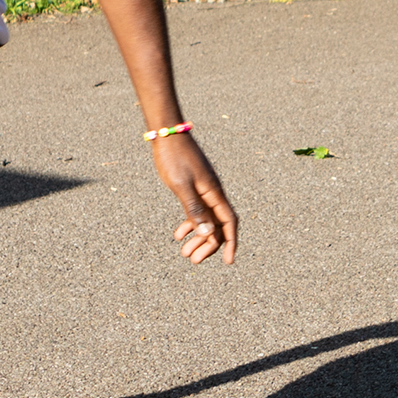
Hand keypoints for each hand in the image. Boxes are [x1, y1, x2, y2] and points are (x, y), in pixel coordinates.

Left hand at [154, 132, 238, 263]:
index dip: (230, 243)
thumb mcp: (182, 186)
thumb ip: (194, 210)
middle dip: (208, 245)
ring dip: (197, 237)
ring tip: (183, 252)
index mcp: (214, 193)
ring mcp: (204, 191)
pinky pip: (197, 212)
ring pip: (207, 220)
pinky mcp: (194, 188)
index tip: (229, 262)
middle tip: (193, 260)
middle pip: (218, 226)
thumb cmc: (174, 158)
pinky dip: (190, 224)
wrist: (167, 135)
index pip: (229, 223)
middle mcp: (213, 194)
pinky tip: (178, 234)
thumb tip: (209, 233)